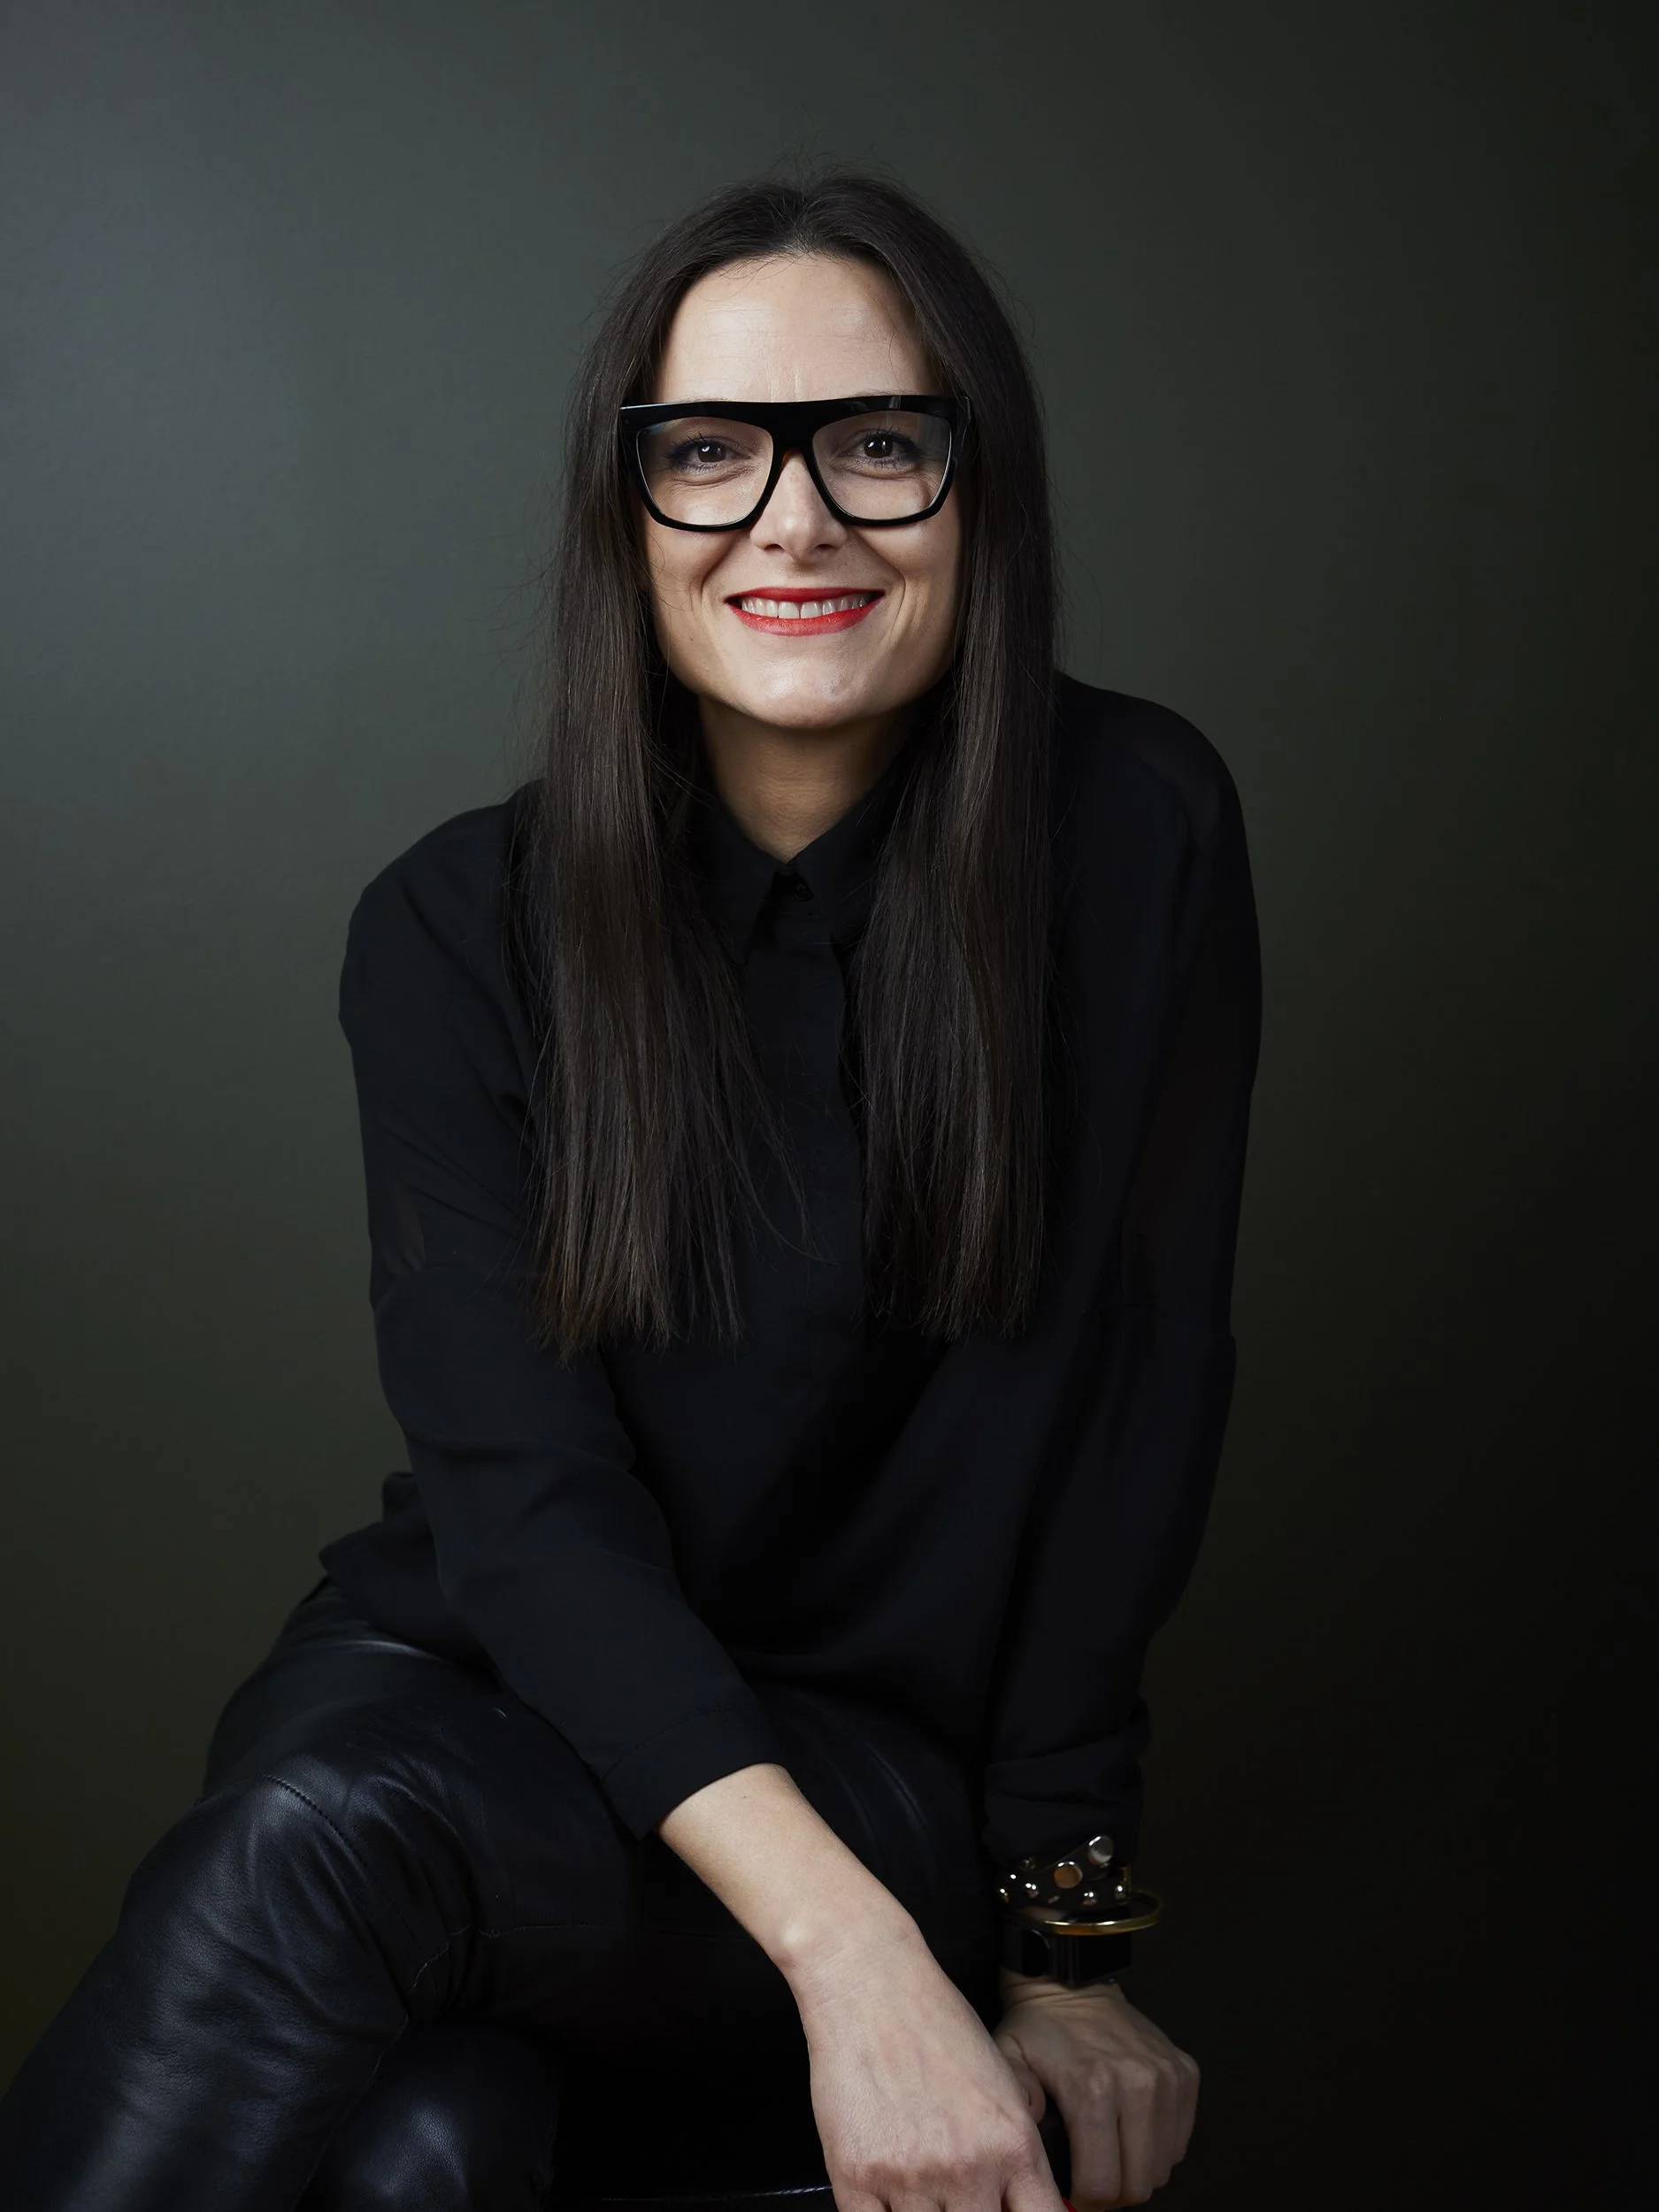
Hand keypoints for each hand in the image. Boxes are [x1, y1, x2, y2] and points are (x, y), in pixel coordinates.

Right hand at [791, 1922, 1067, 2211]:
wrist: (871, 1978)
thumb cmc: (936, 2020)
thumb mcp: (1003, 2081)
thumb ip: (1016, 2151)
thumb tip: (1028, 2202)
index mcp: (1013, 2144)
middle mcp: (968, 2168)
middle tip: (959, 2198)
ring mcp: (911, 2176)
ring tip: (920, 2185)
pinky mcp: (856, 2174)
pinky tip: (887, 2197)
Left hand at [994, 1977, 1198, 2208]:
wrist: (1070, 1982)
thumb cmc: (1038, 2026)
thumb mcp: (1008, 2059)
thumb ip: (1016, 2101)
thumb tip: (1029, 2142)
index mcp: (1093, 2087)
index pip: (1103, 2183)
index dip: (1086, 2199)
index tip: (1076, 2192)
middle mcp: (1137, 2082)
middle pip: (1138, 2184)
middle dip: (1114, 2191)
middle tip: (1095, 2177)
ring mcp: (1166, 2077)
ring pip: (1163, 2168)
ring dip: (1138, 2170)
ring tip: (1112, 2152)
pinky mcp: (1185, 2072)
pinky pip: (1180, 2141)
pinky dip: (1159, 2147)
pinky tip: (1134, 2130)